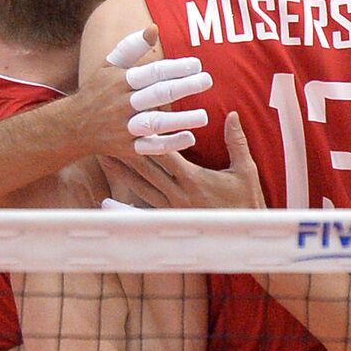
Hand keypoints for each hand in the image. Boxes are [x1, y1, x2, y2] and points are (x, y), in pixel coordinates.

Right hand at [76, 26, 210, 157]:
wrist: (72, 126)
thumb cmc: (97, 90)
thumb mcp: (109, 65)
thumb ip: (132, 46)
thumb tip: (154, 27)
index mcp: (121, 81)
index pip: (152, 72)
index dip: (175, 68)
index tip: (197, 65)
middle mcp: (122, 104)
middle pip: (157, 95)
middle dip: (183, 87)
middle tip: (207, 81)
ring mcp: (124, 127)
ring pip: (155, 123)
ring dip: (180, 120)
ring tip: (204, 116)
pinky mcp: (127, 148)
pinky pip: (150, 147)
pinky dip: (169, 143)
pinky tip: (190, 138)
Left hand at [99, 111, 263, 207]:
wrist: (244, 236)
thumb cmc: (247, 201)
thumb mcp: (246, 170)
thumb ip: (236, 141)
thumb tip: (233, 114)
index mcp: (194, 178)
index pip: (166, 153)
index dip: (150, 136)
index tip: (133, 121)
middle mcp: (178, 193)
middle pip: (147, 169)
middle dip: (126, 151)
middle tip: (106, 136)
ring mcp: (172, 208)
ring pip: (141, 187)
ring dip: (121, 173)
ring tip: (103, 159)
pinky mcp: (171, 218)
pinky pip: (143, 213)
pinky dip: (124, 209)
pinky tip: (107, 205)